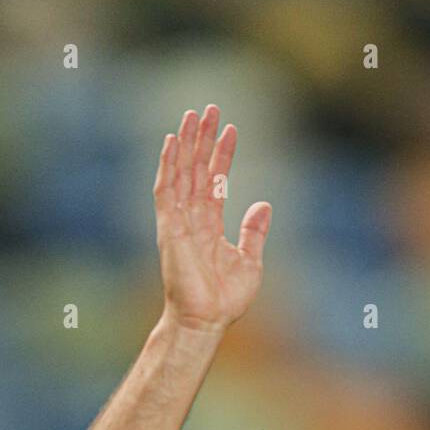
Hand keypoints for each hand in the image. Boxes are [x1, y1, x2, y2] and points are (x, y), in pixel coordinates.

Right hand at [154, 105, 271, 335]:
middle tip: (210, 109)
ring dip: (186, 143)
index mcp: (210, 225)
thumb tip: (264, 204)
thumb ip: (253, 231)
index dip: (222, 155)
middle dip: (203, 139)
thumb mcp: (250, 261)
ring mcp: (178, 221)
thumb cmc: (225, 299)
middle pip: (196, 169)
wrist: (207, 320)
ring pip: (181, 173)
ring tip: (193, 115)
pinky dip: (168, 165)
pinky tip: (172, 142)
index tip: (231, 130)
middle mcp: (192, 219)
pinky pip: (165, 190)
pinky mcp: (169, 227)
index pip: (215, 181)